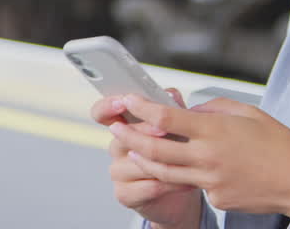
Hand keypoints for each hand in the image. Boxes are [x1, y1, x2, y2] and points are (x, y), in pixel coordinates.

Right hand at [92, 89, 202, 228]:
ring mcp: (118, 171)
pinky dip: (169, 183)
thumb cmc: (177, 152)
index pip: (103, 112)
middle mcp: (117, 147)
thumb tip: (170, 95)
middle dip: (146, 132)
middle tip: (165, 131)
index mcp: (124, 125)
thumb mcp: (175, 126)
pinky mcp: (125, 194)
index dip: (108, 106)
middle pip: (122, 136)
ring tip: (186, 159)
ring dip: (164, 161)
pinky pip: (147, 186)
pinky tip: (186, 180)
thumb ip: (170, 108)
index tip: (123, 101)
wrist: (181, 188)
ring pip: (137, 163)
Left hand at [106, 94, 289, 216]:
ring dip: (144, 159)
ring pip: (164, 172)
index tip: (130, 101)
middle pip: (155, 149)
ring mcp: (210, 180)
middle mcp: (208, 157)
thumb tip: (191, 111)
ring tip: (131, 149)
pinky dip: (185, 173)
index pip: (167, 119)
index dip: (143, 108)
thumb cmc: (279, 143)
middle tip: (116, 128)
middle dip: (129, 137)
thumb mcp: (248, 112)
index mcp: (216, 131)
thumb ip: (214, 108)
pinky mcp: (215, 197)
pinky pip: (192, 183)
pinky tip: (194, 166)